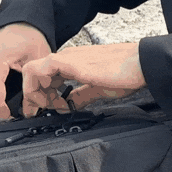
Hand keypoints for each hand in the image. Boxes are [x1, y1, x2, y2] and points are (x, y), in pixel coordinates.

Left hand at [20, 42, 143, 116]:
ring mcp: (65, 58)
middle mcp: (66, 58)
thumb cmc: (125, 74)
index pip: (46, 76)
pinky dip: (36, 86)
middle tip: (39, 112)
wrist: (139, 64)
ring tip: (44, 108)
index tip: (47, 110)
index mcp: (73, 63)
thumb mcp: (98, 89)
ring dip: (33, 92)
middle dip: (33, 96)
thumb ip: (81, 96)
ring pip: (32, 71)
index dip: (41, 94)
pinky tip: (48, 100)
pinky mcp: (67, 62)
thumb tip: (68, 105)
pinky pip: (37, 70)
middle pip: (35, 73)